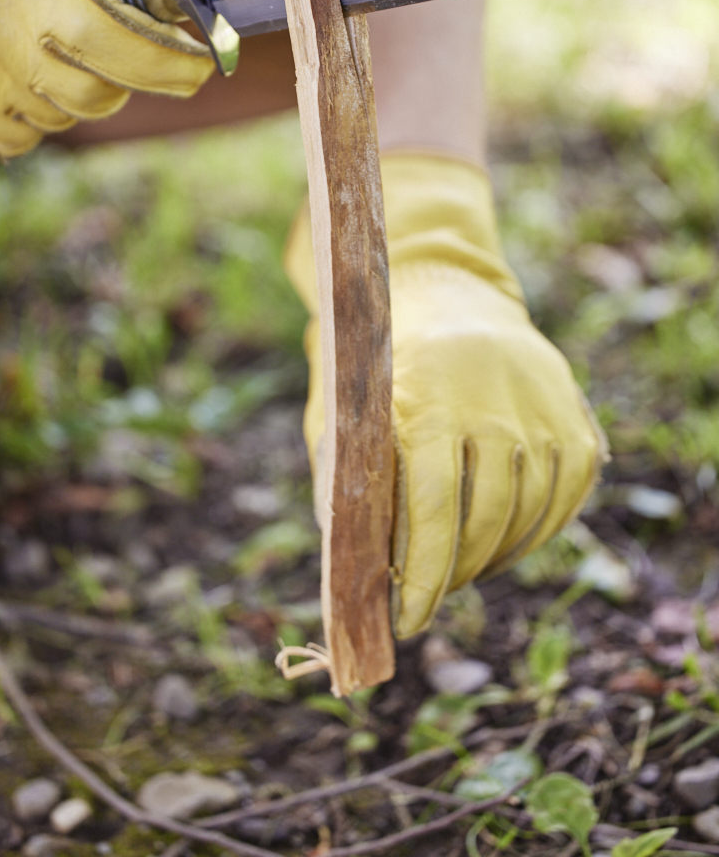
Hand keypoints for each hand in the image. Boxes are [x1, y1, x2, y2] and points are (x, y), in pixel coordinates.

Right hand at [0, 0, 213, 158]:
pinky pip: (15, 142)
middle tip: (110, 45)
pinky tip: (5, 72)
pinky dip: (28, 118)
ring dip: (70, 94)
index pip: (116, 41)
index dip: (170, 63)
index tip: (200, 66)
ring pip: (58, 121)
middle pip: (97, 95)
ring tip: (37, 44)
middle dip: (122, 76)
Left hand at [285, 151, 607, 638]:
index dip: (422, 580)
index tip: (406, 623)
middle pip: (485, 521)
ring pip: (528, 515)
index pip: (433, 514)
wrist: (442, 291)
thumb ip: (344, 484)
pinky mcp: (571, 414)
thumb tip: (349, 578)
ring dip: (494, 557)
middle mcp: (492, 405)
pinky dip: (538, 531)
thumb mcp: (343, 413)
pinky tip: (504, 540)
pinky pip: (567, 497)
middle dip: (455, 575)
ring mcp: (540, 409)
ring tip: (462, 569)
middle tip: (431, 598)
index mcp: (427, 404)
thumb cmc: (377, 366)